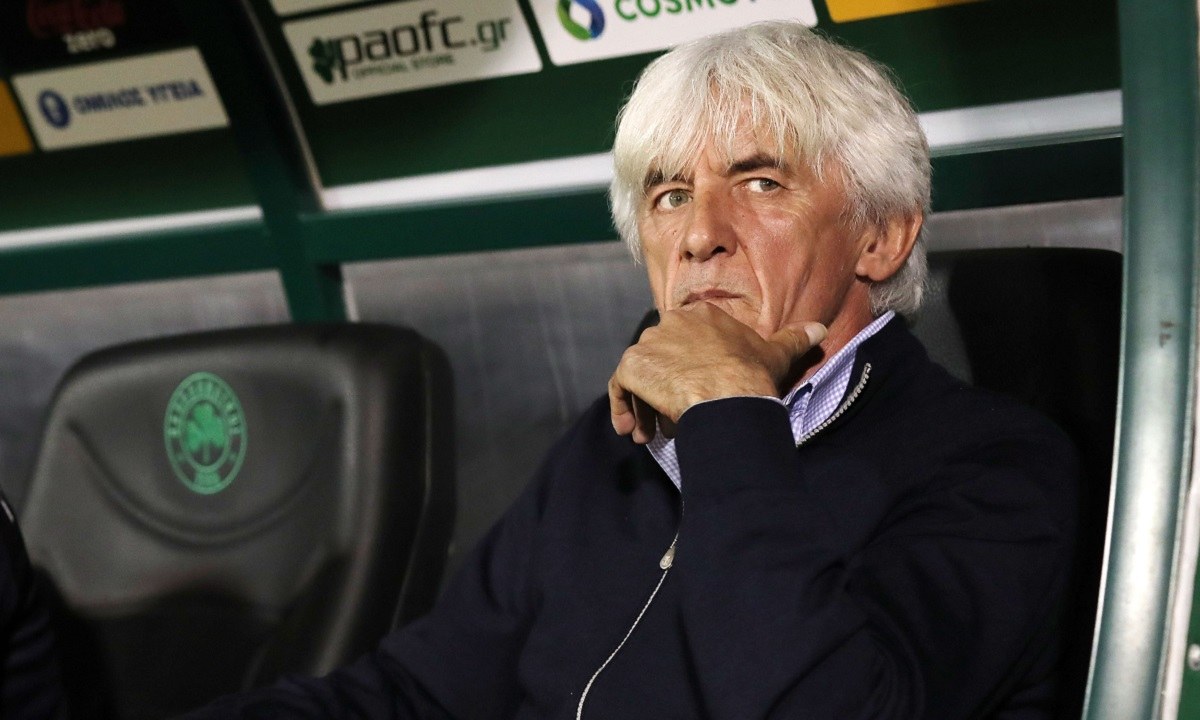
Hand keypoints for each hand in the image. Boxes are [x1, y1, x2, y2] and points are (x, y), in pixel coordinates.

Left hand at [608, 303, 826, 443]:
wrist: (728, 396)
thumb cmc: (753, 377)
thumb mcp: (777, 355)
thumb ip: (794, 340)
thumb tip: (818, 329)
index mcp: (701, 315)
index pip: (684, 340)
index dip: (688, 369)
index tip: (691, 395)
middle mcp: (670, 322)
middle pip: (660, 357)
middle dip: (664, 389)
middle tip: (672, 421)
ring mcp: (648, 343)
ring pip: (641, 375)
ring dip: (645, 404)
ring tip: (652, 434)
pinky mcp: (632, 366)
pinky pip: (620, 387)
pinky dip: (623, 408)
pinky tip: (634, 431)